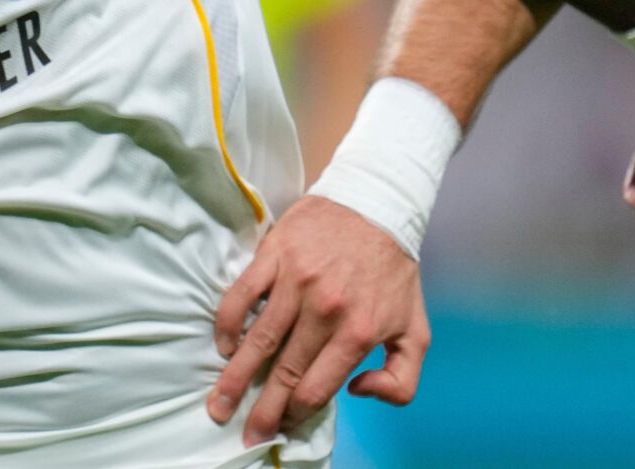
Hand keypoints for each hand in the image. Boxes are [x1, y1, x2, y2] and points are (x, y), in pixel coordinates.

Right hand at [208, 195, 429, 446]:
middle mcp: (326, 309)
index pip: (315, 389)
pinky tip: (223, 345)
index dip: (294, 415)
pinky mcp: (275, 255)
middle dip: (260, 410)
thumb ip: (403, 377)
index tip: (281, 427)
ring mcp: (297, 281)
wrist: (378, 201)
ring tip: (218, 403)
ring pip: (257, 341)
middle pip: (283, 373)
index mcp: (359, 331)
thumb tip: (360, 392)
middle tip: (244, 434)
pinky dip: (227, 325)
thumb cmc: (394, 269)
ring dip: (234, 377)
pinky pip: (241, 297)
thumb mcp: (416, 328)